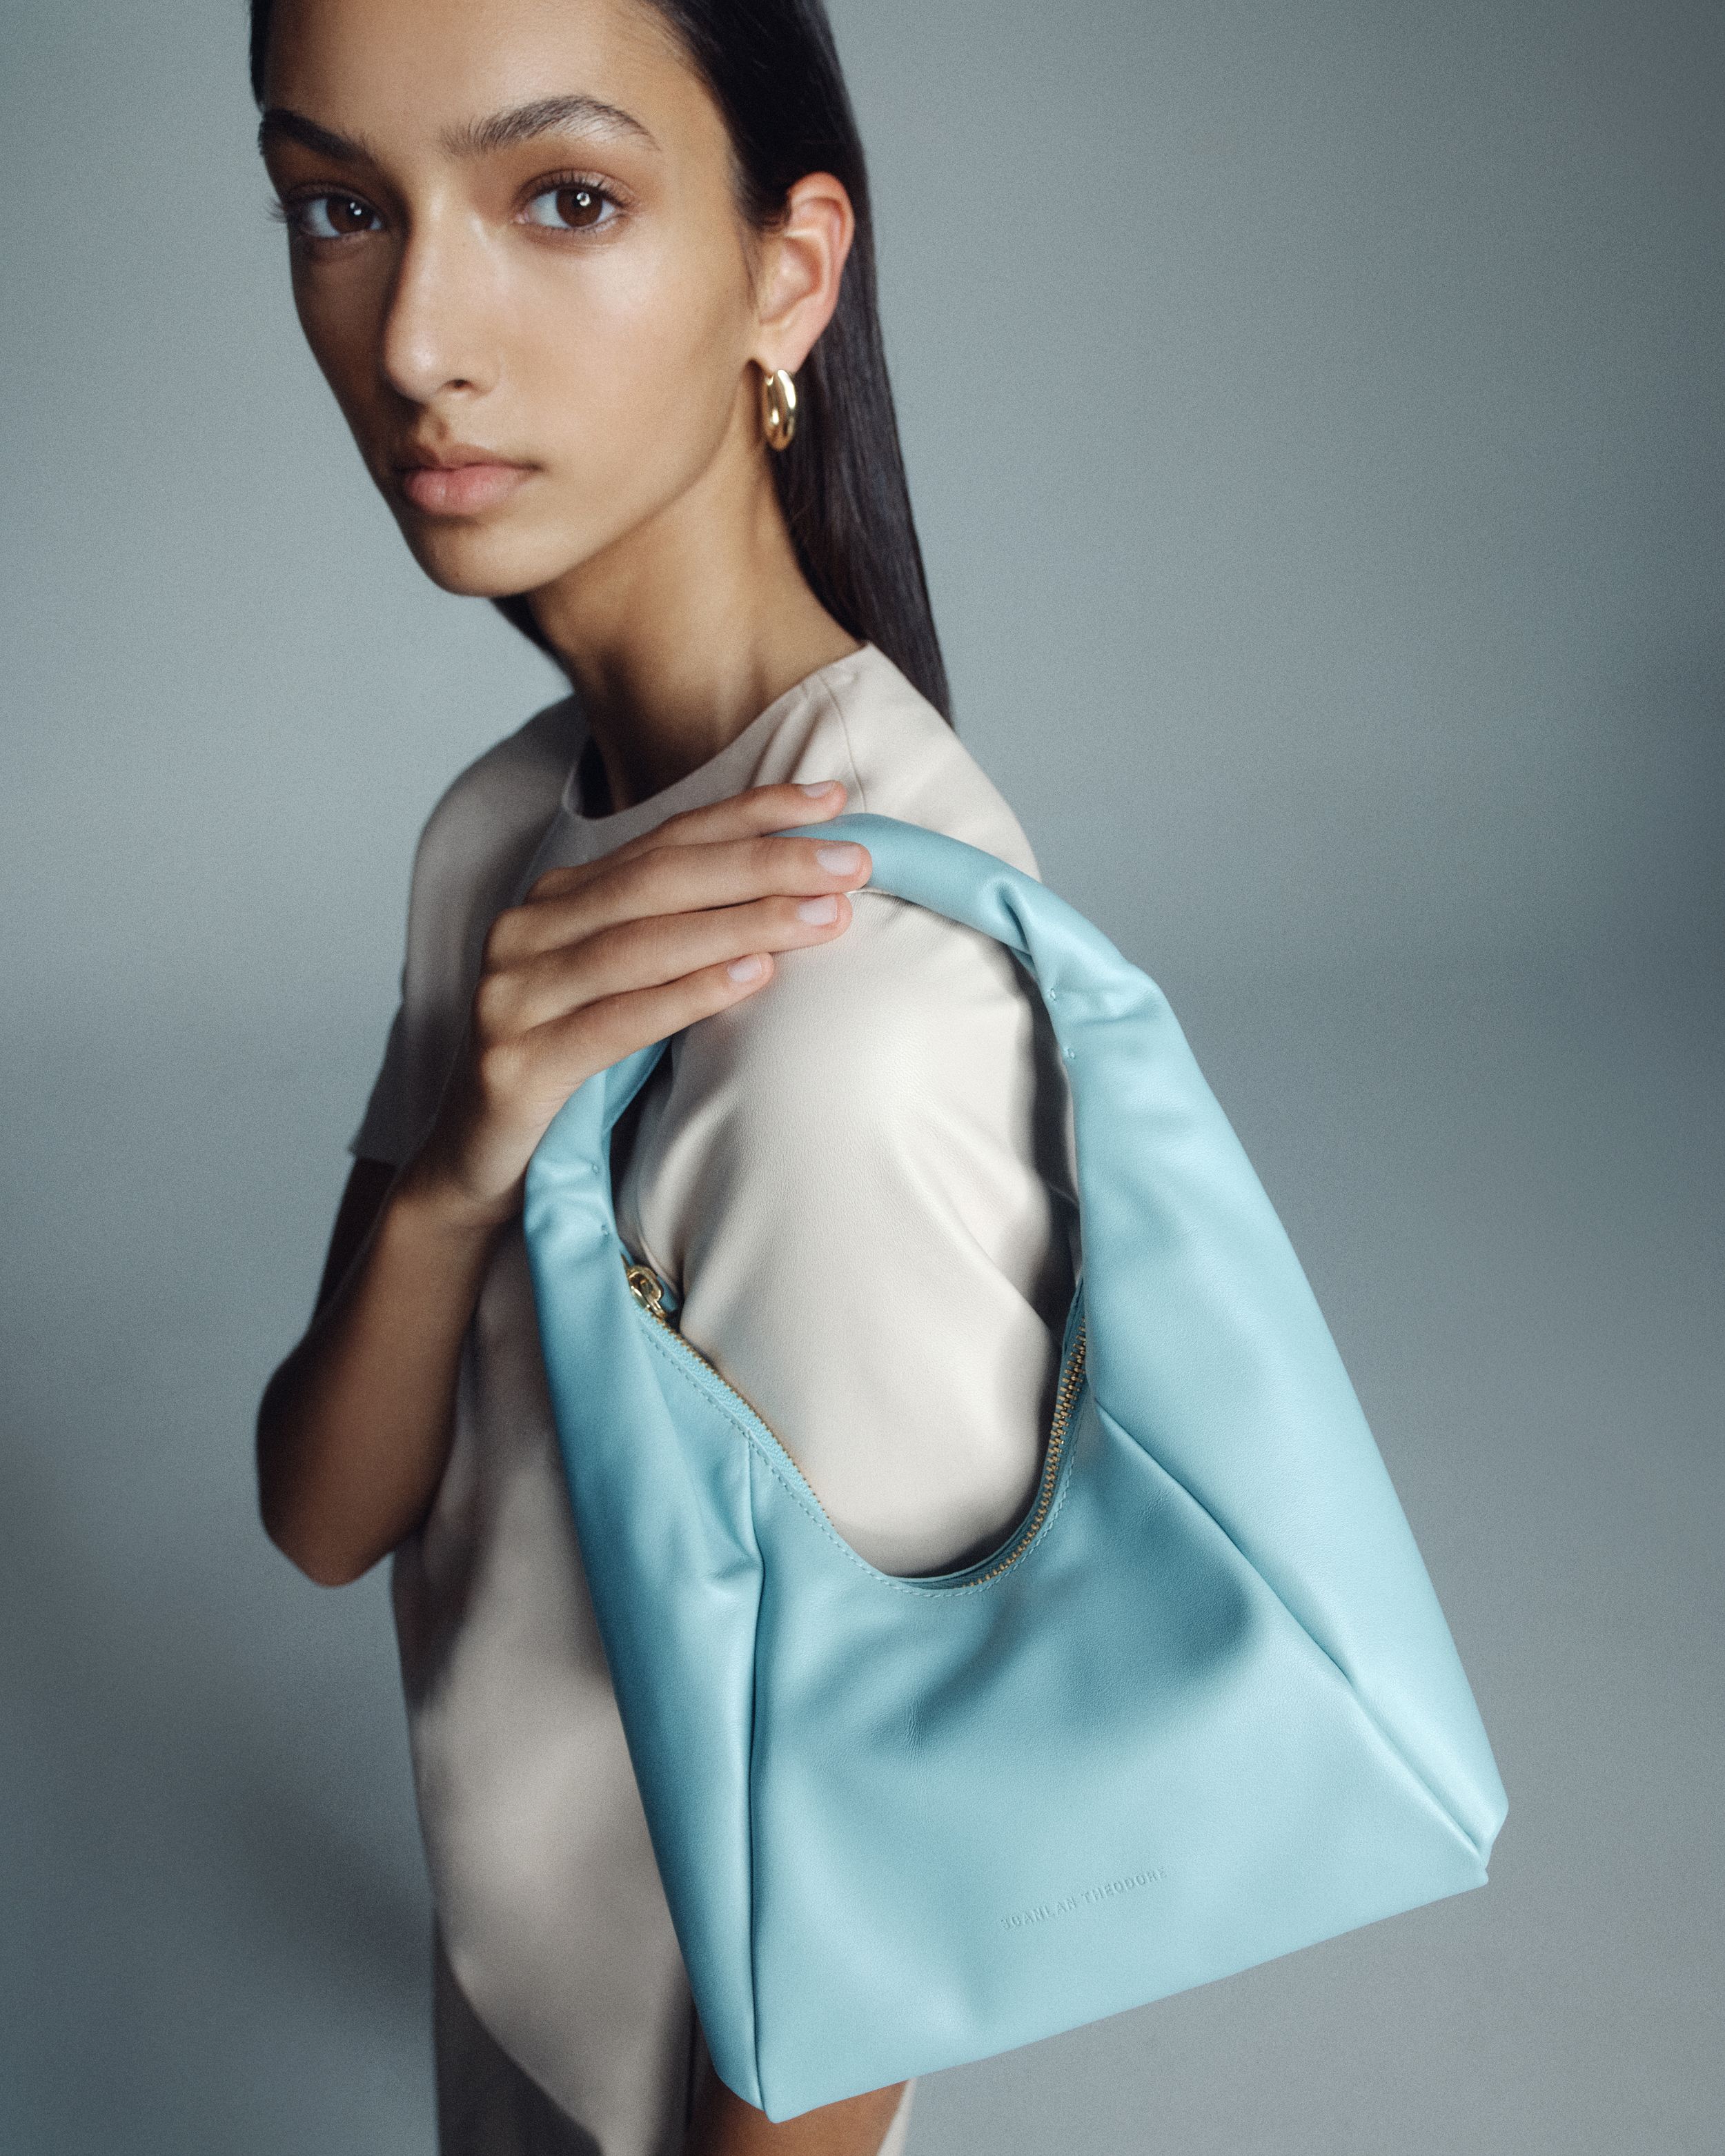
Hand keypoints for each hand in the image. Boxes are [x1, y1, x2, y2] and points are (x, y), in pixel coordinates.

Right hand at [406, 780, 868, 1226]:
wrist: (476, 1168)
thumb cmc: (570, 1071)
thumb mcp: (621, 989)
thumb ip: (676, 936)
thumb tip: (796, 894)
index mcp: (556, 900)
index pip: (667, 840)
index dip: (750, 813)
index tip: (833, 799)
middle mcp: (526, 931)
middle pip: (660, 880)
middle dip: (763, 862)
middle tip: (851, 860)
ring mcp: (512, 996)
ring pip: (641, 943)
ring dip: (744, 922)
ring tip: (825, 915)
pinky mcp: (514, 1066)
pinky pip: (615, 1022)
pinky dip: (690, 994)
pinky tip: (754, 976)